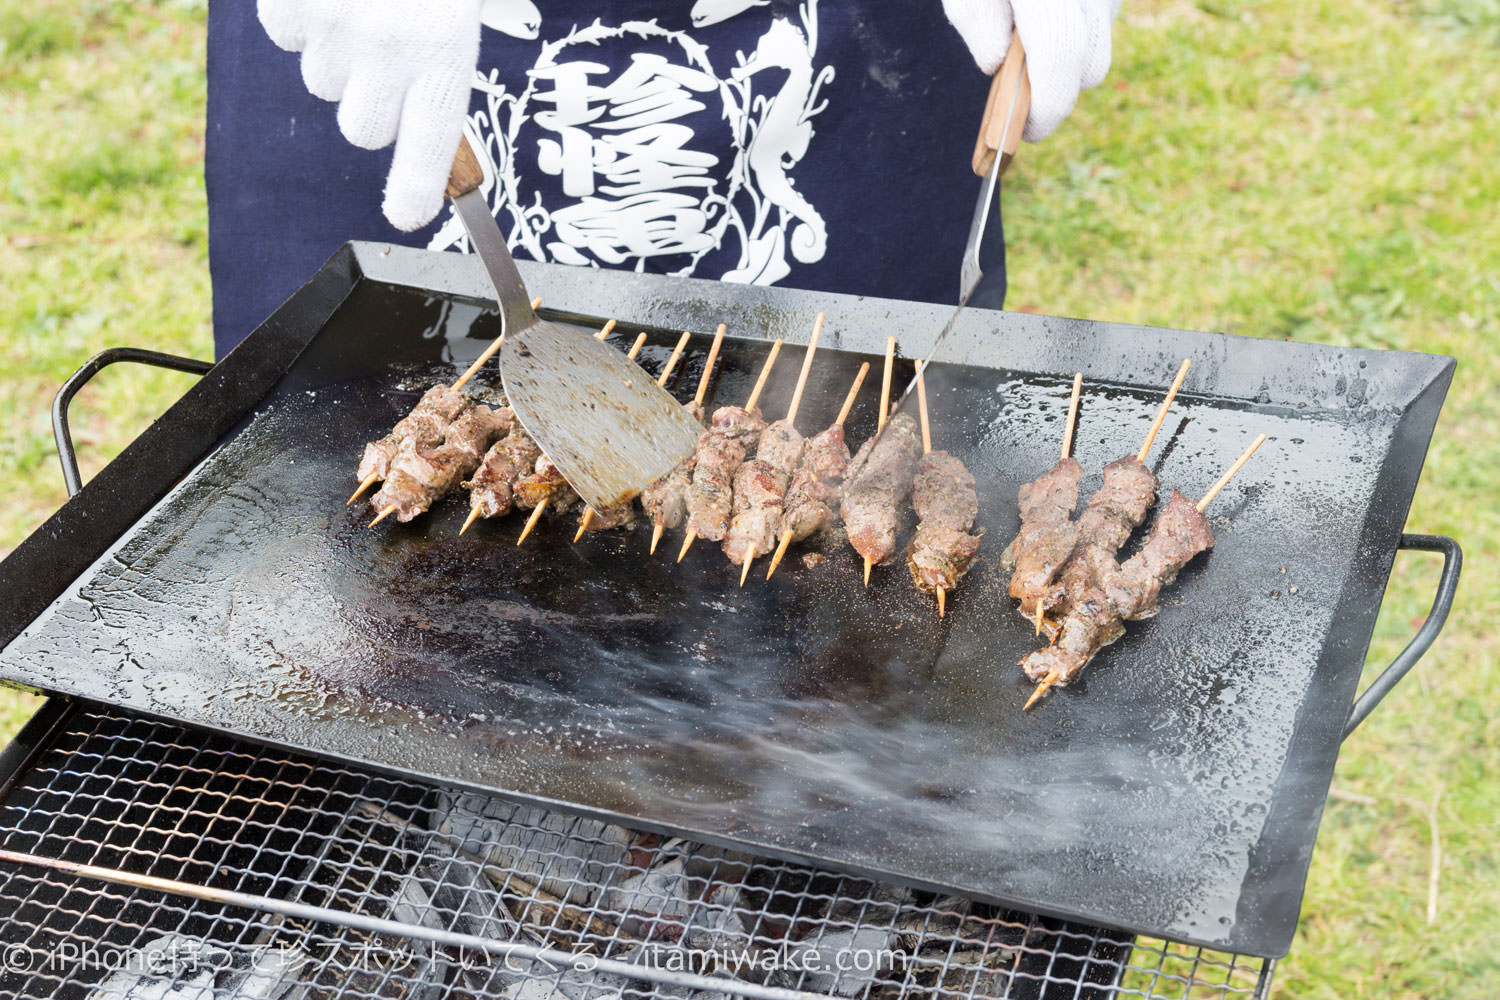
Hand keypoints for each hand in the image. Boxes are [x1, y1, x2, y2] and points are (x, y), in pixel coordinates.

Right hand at [258, 0, 482, 230]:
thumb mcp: (453, 6)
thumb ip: (437, 66)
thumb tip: (414, 126)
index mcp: (444, 47)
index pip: (430, 145)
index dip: (416, 188)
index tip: (408, 216)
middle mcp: (389, 49)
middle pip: (363, 129)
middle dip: (369, 106)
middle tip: (388, 53)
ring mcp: (334, 28)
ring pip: (323, 82)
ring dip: (337, 54)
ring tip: (360, 3)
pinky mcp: (290, 3)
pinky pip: (286, 34)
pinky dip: (302, 14)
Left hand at [942, 0, 1121, 141]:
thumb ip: (979, 23)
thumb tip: (996, 68)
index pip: (1059, 58)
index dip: (1045, 108)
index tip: (1027, 133)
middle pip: (1091, 64)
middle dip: (1058, 91)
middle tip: (1022, 102)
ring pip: (1101, 44)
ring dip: (1068, 59)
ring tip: (1028, 44)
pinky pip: (1104, 21)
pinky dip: (1079, 32)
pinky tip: (1049, 18)